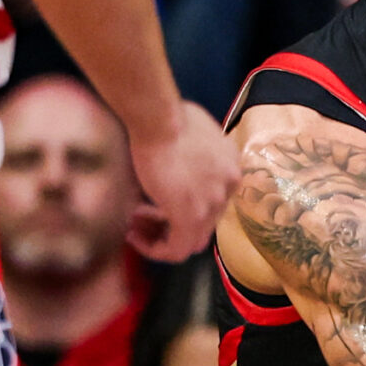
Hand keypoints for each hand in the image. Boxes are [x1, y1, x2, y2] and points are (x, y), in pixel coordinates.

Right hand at [127, 101, 241, 261]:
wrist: (158, 118)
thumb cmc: (165, 116)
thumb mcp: (187, 134)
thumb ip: (188, 156)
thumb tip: (171, 166)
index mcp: (230, 166)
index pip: (213, 200)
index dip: (183, 203)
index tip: (155, 200)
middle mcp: (229, 186)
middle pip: (205, 221)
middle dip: (171, 222)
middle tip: (141, 216)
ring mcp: (214, 203)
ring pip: (192, 239)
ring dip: (161, 236)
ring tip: (135, 226)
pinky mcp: (191, 216)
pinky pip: (177, 249)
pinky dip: (156, 249)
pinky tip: (135, 237)